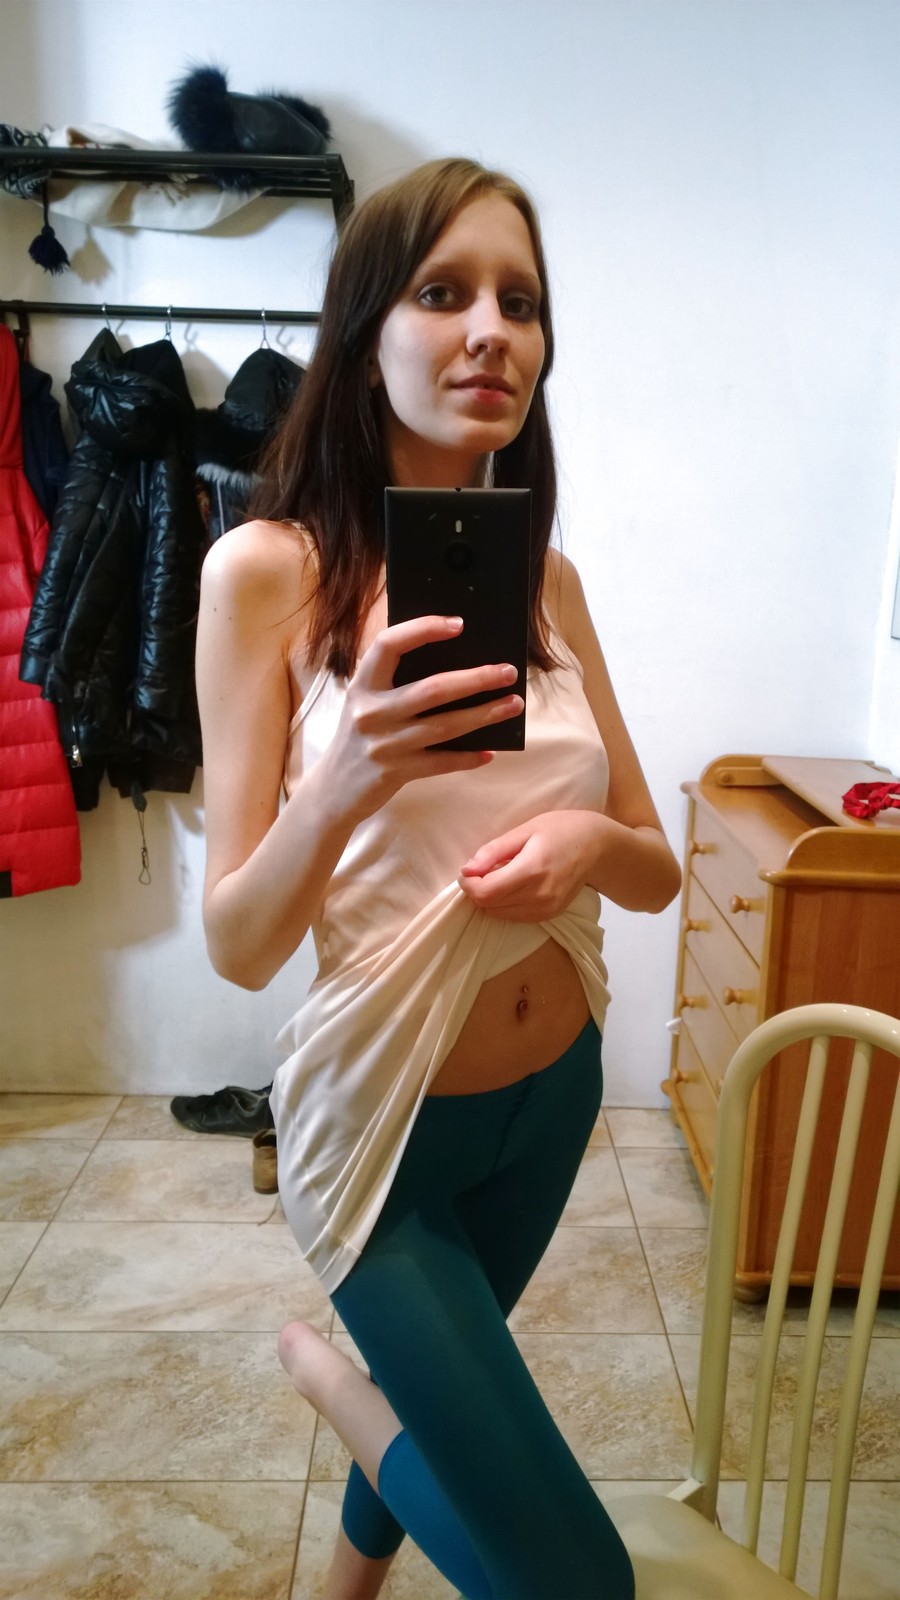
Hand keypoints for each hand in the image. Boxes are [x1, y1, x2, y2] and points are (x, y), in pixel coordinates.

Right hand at [326, 615, 523, 818]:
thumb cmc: (359, 737)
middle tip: (509, 671)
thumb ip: (394, 683)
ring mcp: (383, 744)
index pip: (389, 644)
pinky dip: (468, 757)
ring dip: (484, 714)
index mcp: (362, 684)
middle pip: (432, 688)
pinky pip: (442, 762)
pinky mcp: (395, 772)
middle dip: (476, 678)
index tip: (459, 624)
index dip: (423, 629)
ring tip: (513, 705)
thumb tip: (457, 665)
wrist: (332, 790)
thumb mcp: (365, 702)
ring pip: (444, 725)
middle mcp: (370, 711)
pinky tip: (489, 752)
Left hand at [458, 810, 606, 920]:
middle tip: (482, 871)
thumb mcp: (525, 830)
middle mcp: (540, 895)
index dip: (468, 884)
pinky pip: (514, 917)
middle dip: (477, 890)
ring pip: (499, 914)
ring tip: (499, 876)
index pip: (485, 892)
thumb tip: (467, 870)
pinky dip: (504, 904)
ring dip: (490, 898)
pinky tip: (513, 886)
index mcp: (532, 870)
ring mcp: (546, 908)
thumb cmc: (562, 830)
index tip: (468, 870)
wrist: (599, 848)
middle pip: (489, 905)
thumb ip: (493, 851)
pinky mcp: (549, 915)